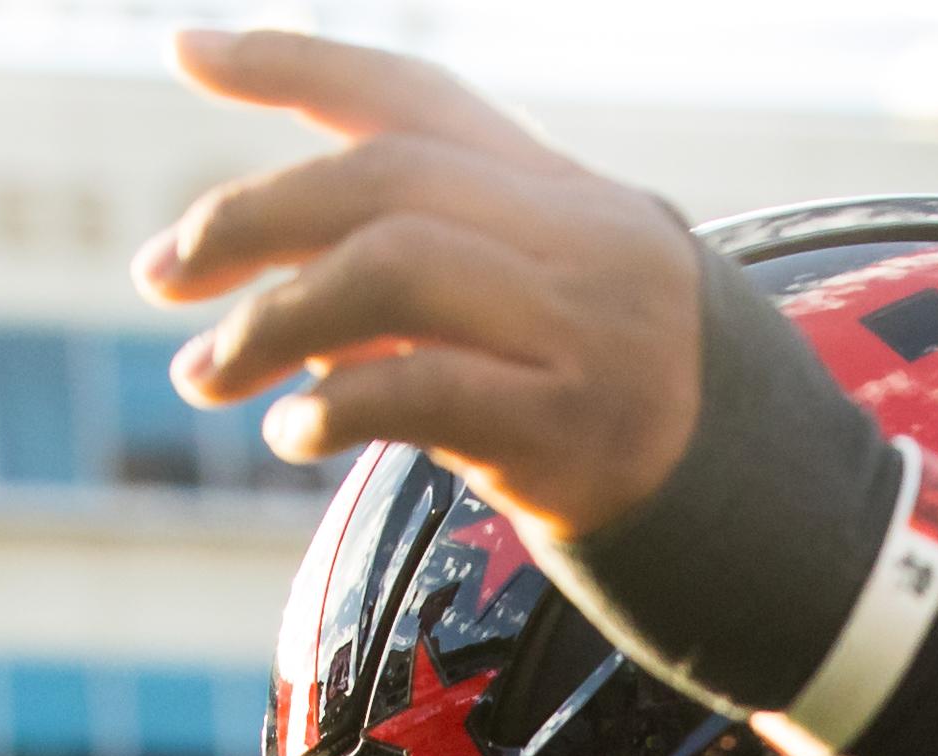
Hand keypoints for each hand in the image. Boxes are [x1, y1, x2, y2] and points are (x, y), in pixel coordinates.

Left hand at [137, 28, 702, 535]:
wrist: (777, 525)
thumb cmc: (630, 418)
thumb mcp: (544, 314)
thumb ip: (433, 277)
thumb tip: (274, 280)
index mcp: (568, 194)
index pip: (414, 95)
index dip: (290, 62)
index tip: (179, 49)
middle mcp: (584, 241)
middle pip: (382, 178)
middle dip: (246, 219)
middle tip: (159, 276)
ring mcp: (586, 334)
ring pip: (392, 268)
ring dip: (271, 320)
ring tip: (206, 375)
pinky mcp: (576, 434)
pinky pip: (426, 389)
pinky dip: (335, 404)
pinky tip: (291, 431)